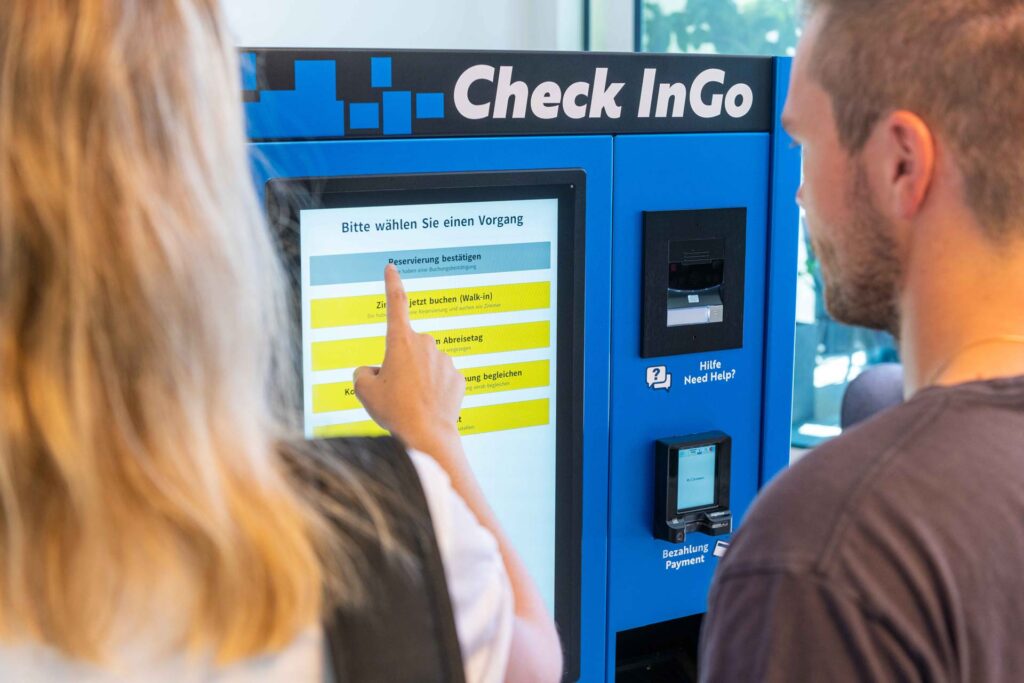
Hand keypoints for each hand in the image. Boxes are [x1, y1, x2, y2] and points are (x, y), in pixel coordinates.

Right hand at [353, 265, 465, 452]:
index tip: (392, 267)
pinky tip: (429, 408)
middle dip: (399, 365)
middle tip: (394, 392)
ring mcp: (445, 360)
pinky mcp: (458, 378)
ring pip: (424, 366)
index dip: (392, 284)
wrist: (427, 436)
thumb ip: (363, 373)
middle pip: (406, 350)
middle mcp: (426, 344)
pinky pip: (440, 380)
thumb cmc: (393, 411)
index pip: (396, 303)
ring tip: (411, 404)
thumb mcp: (364, 391)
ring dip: (416, 379)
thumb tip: (372, 371)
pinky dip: (433, 391)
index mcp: (400, 341)